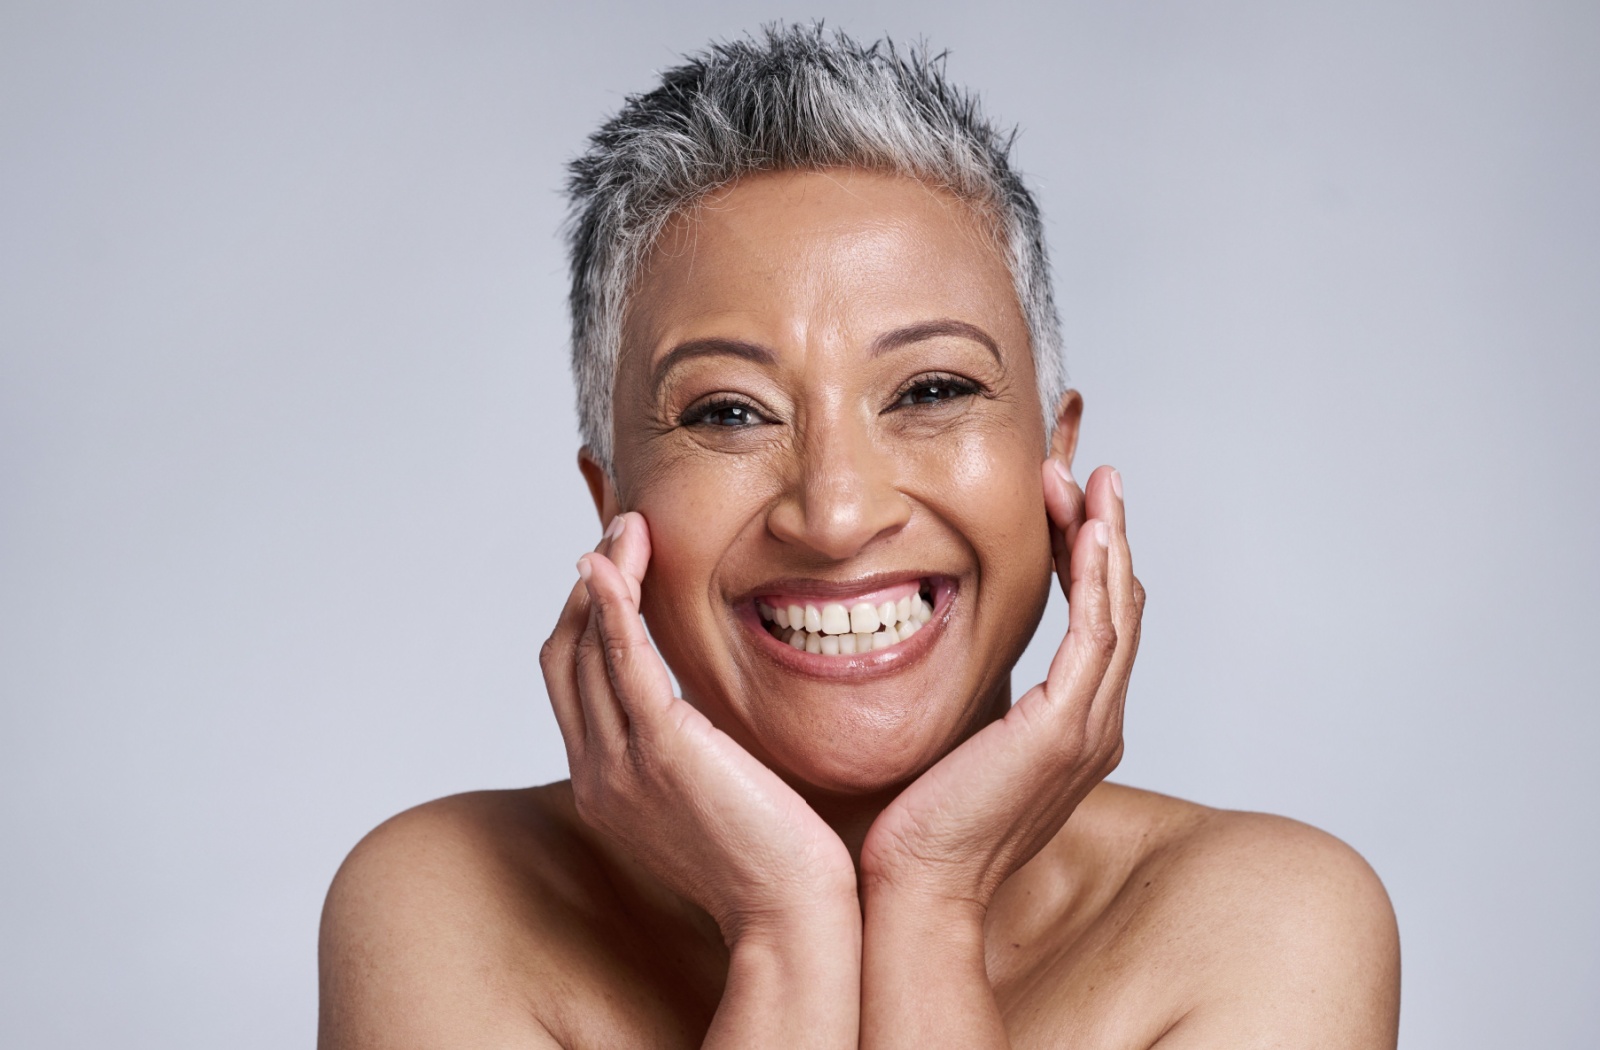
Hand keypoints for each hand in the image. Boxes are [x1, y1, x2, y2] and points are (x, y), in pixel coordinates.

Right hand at [540, 512, 858, 943]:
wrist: (789, 912)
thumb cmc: (769, 860)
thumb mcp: (710, 794)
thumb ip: (689, 750)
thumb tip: (702, 710)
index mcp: (604, 785)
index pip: (573, 682)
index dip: (587, 616)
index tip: (615, 566)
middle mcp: (596, 774)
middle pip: (565, 656)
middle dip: (587, 585)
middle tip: (618, 530)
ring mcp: (620, 765)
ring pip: (588, 649)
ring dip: (604, 577)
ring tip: (628, 527)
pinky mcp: (662, 750)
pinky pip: (622, 662)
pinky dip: (614, 606)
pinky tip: (617, 564)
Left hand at [859, 463, 1143, 909]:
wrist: (917, 888)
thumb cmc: (924, 826)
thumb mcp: (959, 744)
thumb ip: (979, 703)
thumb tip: (951, 655)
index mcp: (1074, 729)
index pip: (1098, 624)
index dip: (1089, 558)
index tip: (1065, 503)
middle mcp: (1095, 726)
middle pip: (1120, 607)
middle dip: (1105, 533)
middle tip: (1088, 474)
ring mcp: (1086, 729)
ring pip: (1117, 611)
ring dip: (1105, 538)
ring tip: (1091, 480)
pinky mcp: (1064, 731)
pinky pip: (1095, 636)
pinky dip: (1097, 576)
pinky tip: (1088, 528)